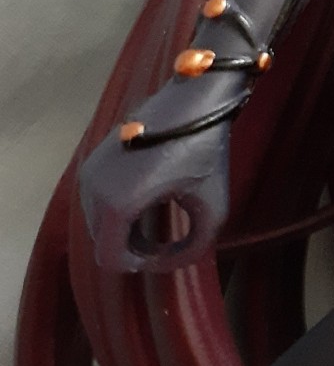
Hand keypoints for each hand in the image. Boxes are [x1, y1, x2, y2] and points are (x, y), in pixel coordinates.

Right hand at [78, 76, 240, 271]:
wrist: (195, 100)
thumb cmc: (205, 151)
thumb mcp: (212, 208)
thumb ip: (193, 248)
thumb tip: (168, 264)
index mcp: (117, 202)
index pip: (109, 259)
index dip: (140, 264)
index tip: (167, 253)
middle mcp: (93, 187)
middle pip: (102, 241)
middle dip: (133, 247)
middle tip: (167, 240)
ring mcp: (89, 170)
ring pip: (99, 221)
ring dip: (126, 228)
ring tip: (160, 218)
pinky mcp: (94, 158)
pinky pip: (98, 199)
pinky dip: (119, 208)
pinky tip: (149, 198)